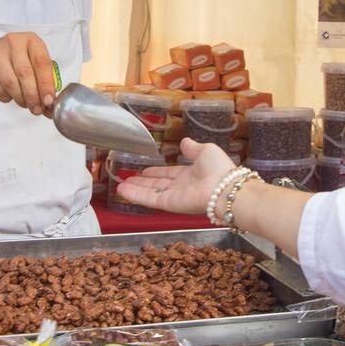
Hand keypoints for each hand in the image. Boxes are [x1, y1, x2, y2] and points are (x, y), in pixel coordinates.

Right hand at [0, 32, 57, 114]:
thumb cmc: (17, 59)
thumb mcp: (34, 61)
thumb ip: (45, 80)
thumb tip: (50, 104)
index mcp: (31, 41)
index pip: (41, 62)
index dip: (46, 84)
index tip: (48, 100)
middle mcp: (14, 43)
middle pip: (25, 74)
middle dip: (33, 96)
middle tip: (37, 108)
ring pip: (10, 82)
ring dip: (20, 98)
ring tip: (26, 104)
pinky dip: (7, 97)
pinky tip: (11, 96)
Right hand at [117, 138, 235, 215]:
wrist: (224, 188)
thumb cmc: (219, 169)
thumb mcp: (206, 151)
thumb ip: (192, 148)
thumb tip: (184, 141)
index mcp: (190, 174)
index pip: (169, 173)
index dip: (156, 172)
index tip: (145, 170)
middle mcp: (180, 186)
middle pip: (157, 184)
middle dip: (142, 182)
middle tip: (128, 179)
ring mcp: (174, 196)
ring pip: (150, 192)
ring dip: (135, 189)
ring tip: (120, 186)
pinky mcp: (168, 203)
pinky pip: (149, 199)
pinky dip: (135, 195)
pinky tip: (123, 191)